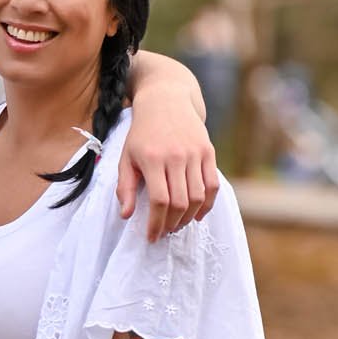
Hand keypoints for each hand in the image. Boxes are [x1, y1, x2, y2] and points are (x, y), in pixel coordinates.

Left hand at [118, 88, 219, 240]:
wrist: (166, 101)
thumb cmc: (142, 134)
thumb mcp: (126, 158)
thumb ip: (124, 187)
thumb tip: (126, 216)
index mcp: (153, 159)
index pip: (159, 200)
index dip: (156, 223)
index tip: (152, 237)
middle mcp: (176, 156)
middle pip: (180, 202)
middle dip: (172, 223)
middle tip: (165, 232)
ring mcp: (195, 153)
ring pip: (198, 196)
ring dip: (188, 217)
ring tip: (178, 224)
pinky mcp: (208, 151)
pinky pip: (212, 185)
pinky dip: (207, 204)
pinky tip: (198, 215)